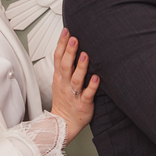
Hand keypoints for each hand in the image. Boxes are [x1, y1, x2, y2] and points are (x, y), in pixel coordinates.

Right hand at [48, 28, 98, 143]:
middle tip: (75, 38)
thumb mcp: (60, 81)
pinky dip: (92, 86)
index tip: (66, 31)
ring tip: (85, 55)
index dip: (61, 44)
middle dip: (69, 51)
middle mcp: (65, 84)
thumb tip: (70, 46)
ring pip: (76, 79)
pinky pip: (87, 94)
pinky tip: (97, 78)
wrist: (63, 123)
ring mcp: (73, 94)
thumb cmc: (64, 100)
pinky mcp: (83, 104)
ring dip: (81, 67)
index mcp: (59, 77)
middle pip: (65, 65)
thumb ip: (64, 65)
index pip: (58, 57)